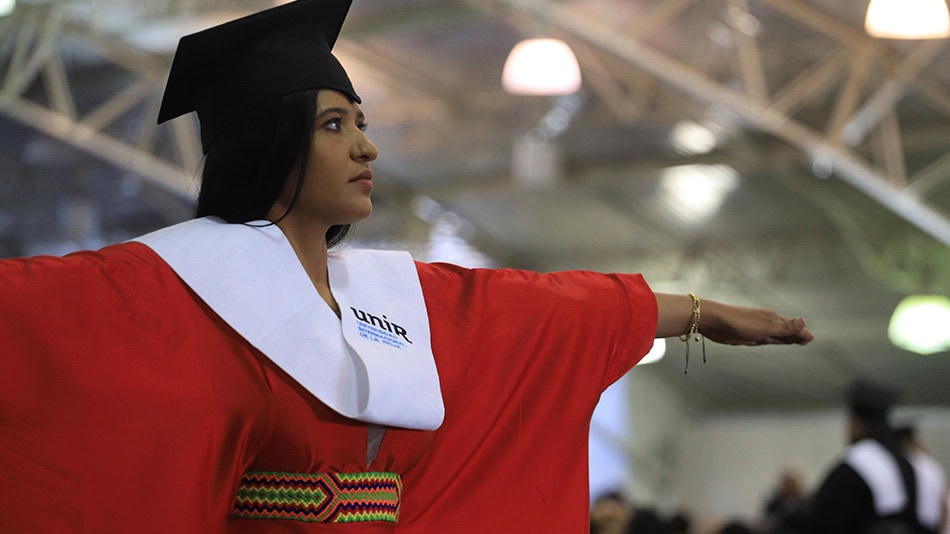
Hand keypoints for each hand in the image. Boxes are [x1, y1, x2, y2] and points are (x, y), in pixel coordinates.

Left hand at [699, 300, 813, 345]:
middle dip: (796, 334)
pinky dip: (771, 340)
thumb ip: (784, 327)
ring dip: (785, 337)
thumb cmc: (738, 322)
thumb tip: (804, 321)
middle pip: (785, 330)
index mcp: (772, 318)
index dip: (801, 332)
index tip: (811, 337)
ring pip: (775, 335)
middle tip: (807, 339)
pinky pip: (763, 338)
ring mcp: (756, 328)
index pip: (792, 327)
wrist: (713, 321)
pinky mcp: (746, 335)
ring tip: (795, 340)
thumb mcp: (765, 326)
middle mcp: (765, 322)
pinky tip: (772, 340)